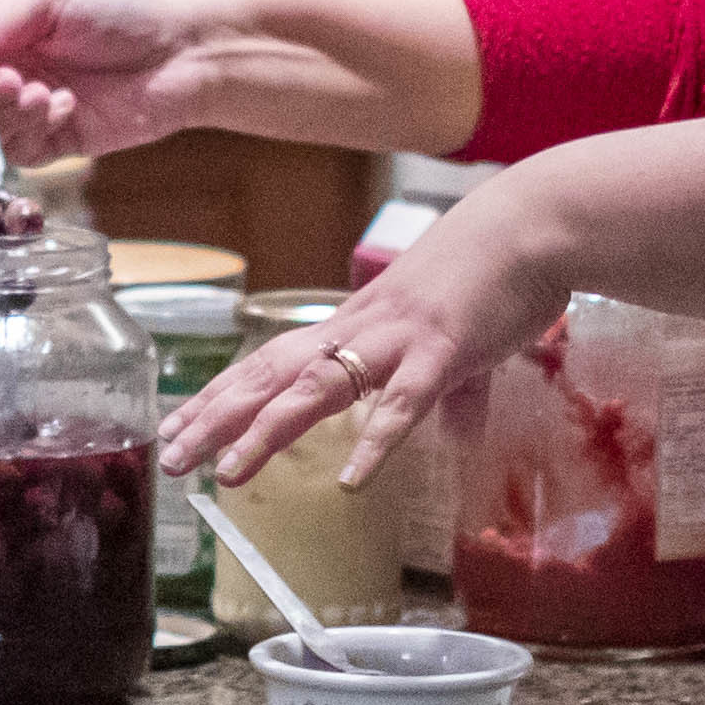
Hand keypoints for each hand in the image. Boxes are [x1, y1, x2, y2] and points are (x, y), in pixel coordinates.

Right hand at [0, 0, 232, 164]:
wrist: (191, 45)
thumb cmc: (129, 6)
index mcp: (7, 30)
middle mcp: (16, 69)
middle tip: (8, 81)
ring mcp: (37, 107)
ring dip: (4, 115)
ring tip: (41, 92)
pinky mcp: (64, 139)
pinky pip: (23, 151)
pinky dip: (34, 130)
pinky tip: (65, 106)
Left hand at [159, 169, 571, 492]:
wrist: (535, 223)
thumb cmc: (494, 275)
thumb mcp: (457, 341)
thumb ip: (453, 392)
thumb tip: (460, 434)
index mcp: (355, 326)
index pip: (269, 363)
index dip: (220, 395)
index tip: (177, 427)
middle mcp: (359, 329)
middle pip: (270, 375)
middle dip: (216, 417)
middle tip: (170, 457)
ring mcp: (396, 338)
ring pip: (316, 389)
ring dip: (267, 431)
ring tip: (229, 474)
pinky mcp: (443, 348)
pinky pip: (403, 402)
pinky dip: (375, 440)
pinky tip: (352, 481)